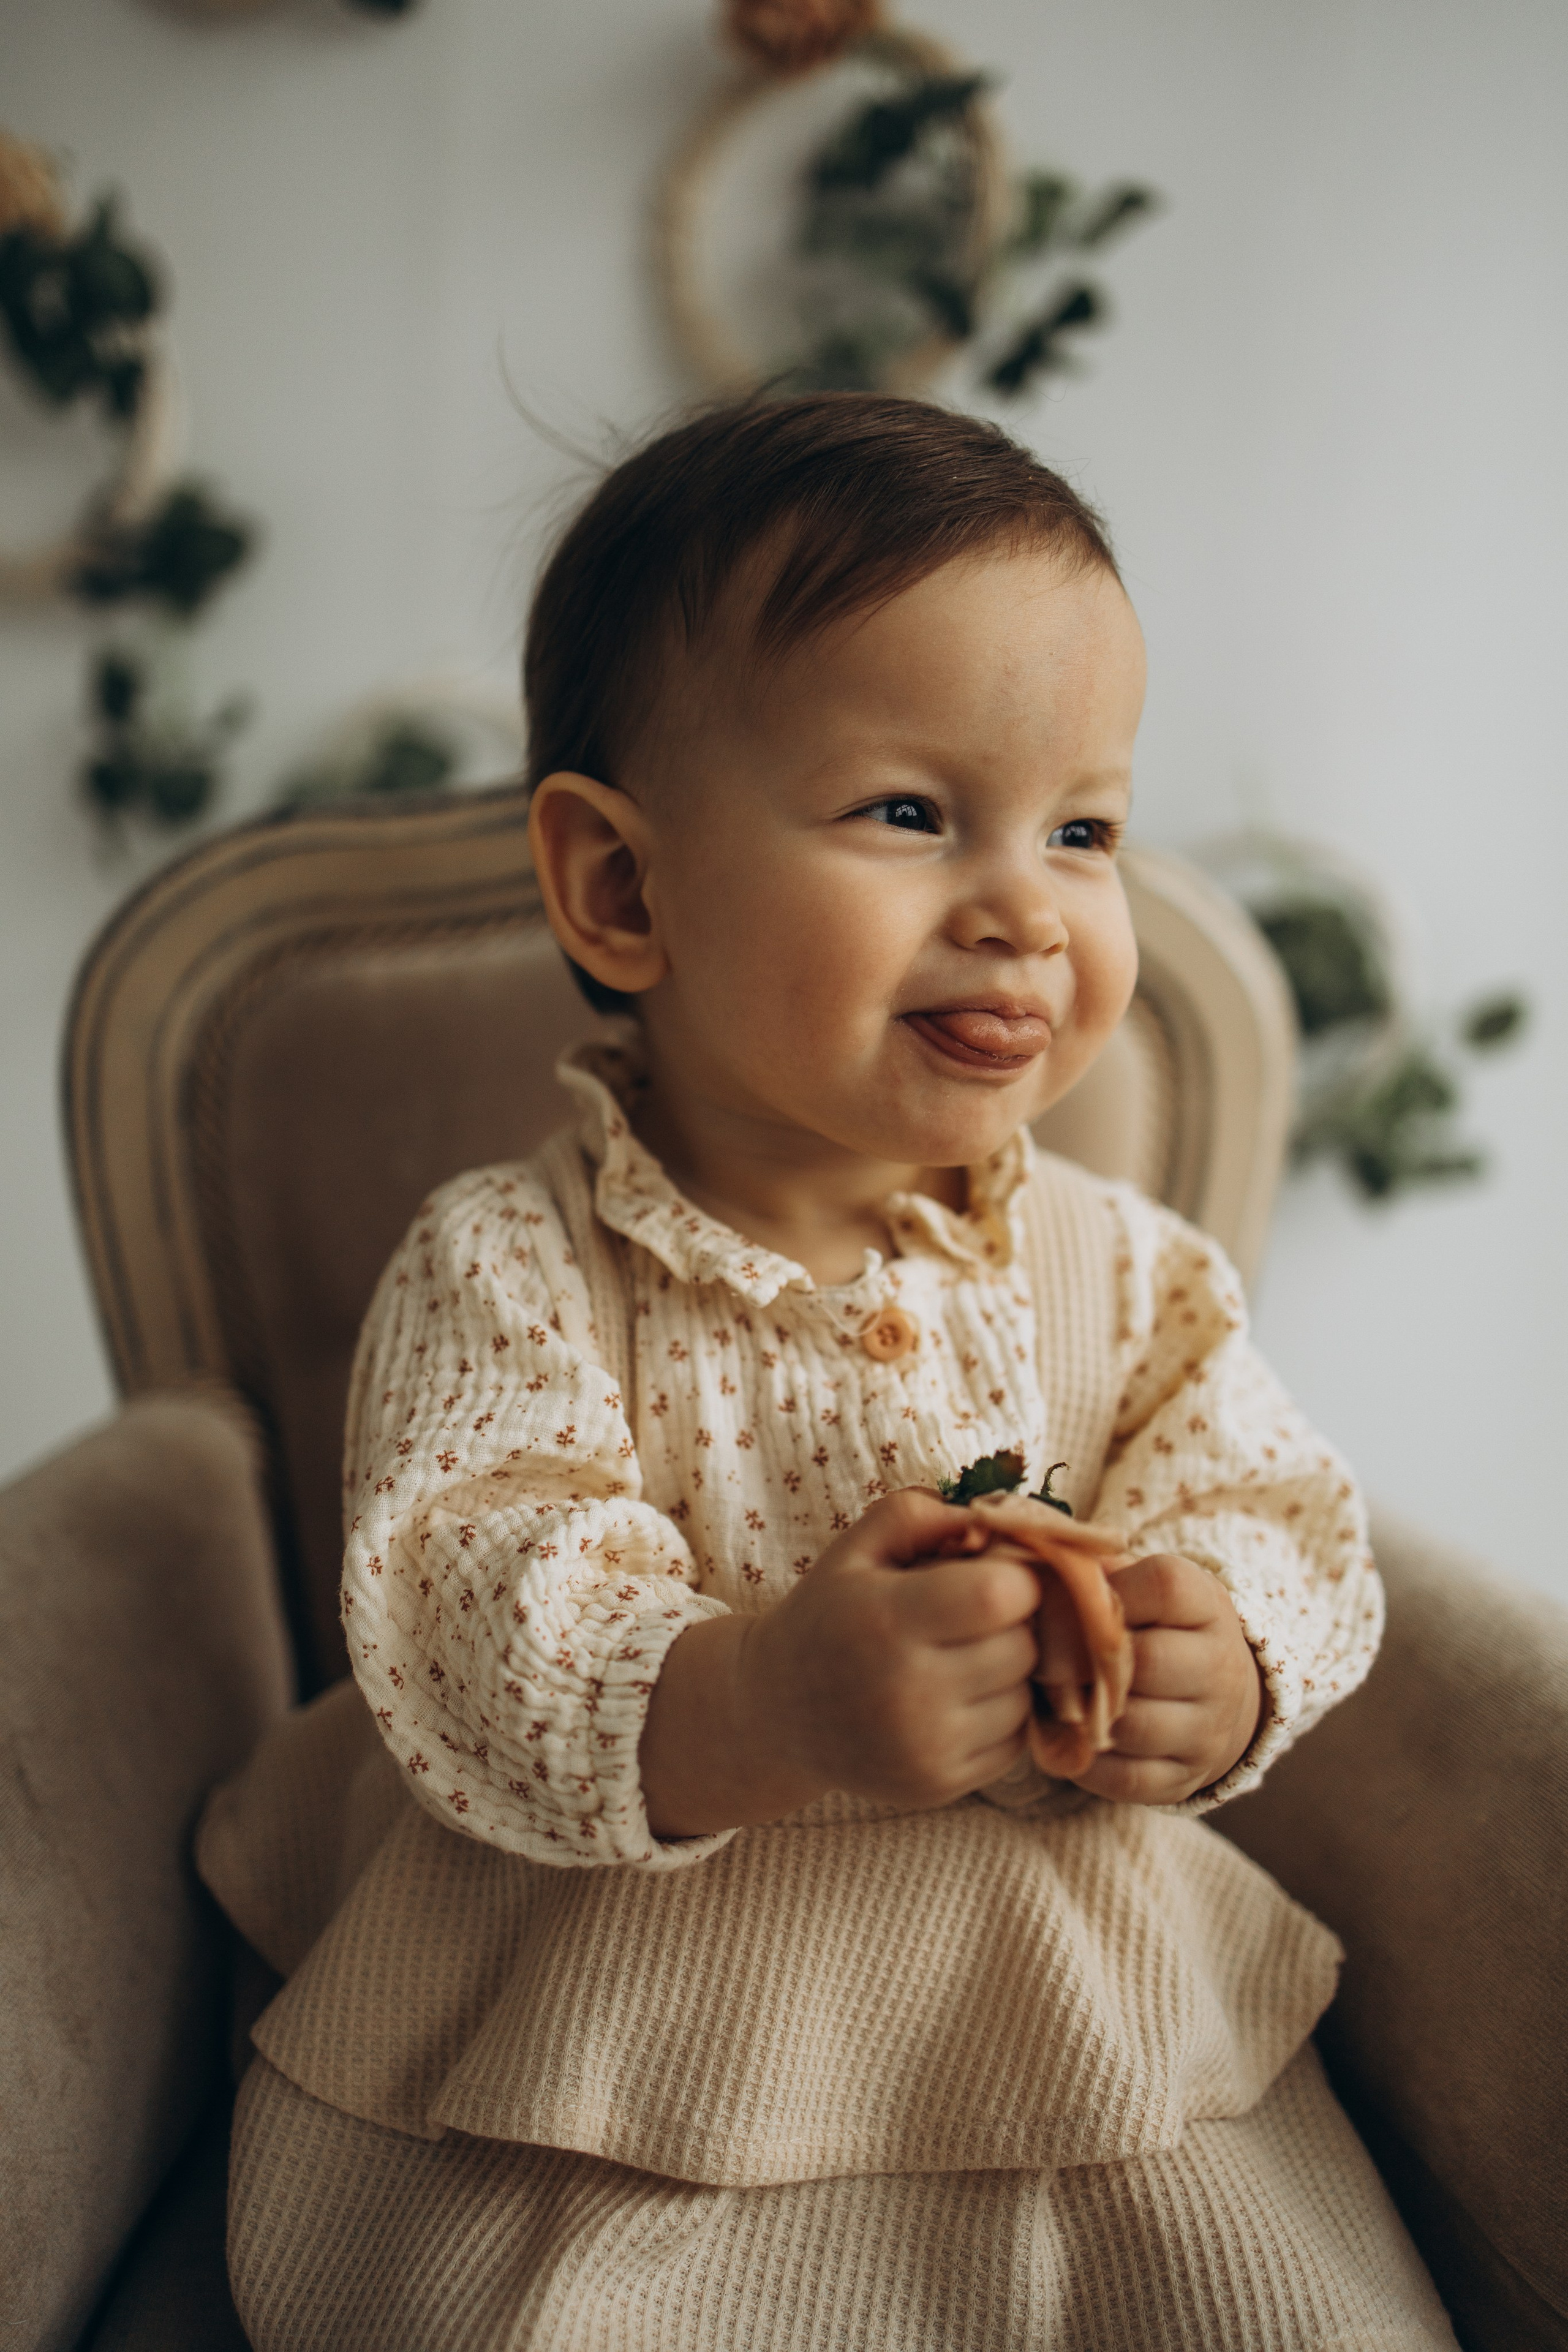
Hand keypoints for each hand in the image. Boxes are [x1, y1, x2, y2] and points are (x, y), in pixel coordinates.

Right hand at [640, 1488, 1040, 1835]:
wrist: (777, 1713)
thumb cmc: (828, 1615)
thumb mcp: (856, 1549)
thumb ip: (921, 1515)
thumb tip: (995, 1522)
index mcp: (886, 1622)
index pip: (1000, 1596)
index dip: (1017, 1577)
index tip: (999, 1573)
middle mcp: (907, 1693)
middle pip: (1022, 1647)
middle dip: (1014, 1623)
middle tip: (980, 1614)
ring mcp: (925, 1749)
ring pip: (1024, 1696)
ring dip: (1010, 1672)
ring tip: (963, 1657)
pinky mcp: (939, 1786)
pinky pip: (1015, 1742)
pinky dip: (1001, 1715)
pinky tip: (959, 1697)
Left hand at [1064, 1553, 1263, 1805]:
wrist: (1217, 1697)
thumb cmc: (1156, 1629)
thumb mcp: (1142, 1588)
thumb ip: (1099, 1576)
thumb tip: (1043, 1577)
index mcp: (1208, 1606)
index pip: (1165, 1587)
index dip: (1111, 1593)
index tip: (1078, 1604)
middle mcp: (1220, 1669)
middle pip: (1147, 1663)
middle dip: (1084, 1662)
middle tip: (1047, 1661)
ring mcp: (1208, 1730)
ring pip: (1134, 1725)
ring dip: (1084, 1714)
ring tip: (1058, 1698)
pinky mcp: (1185, 1779)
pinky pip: (1126, 1777)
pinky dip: (1087, 1761)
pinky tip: (1073, 1737)